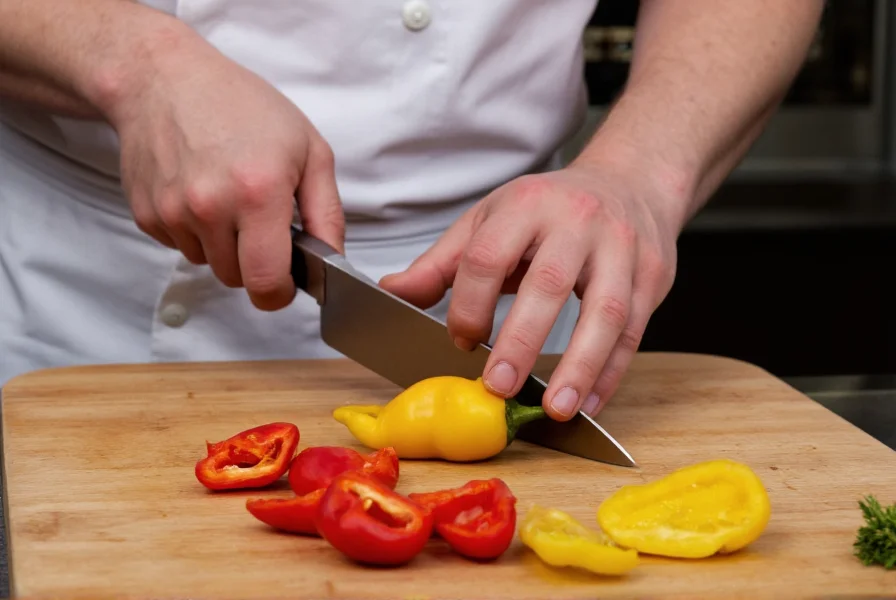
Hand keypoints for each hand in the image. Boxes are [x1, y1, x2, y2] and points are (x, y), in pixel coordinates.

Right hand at [109, 33, 343, 309]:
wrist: (164, 79)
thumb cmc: (242, 106)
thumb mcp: (309, 150)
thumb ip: (327, 214)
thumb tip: (333, 262)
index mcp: (258, 194)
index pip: (266, 282)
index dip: (280, 293)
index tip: (286, 282)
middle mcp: (211, 208)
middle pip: (237, 279)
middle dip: (254, 264)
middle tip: (260, 223)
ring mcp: (173, 213)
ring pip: (208, 264)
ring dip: (223, 247)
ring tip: (229, 197)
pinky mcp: (147, 214)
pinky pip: (180, 246)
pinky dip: (195, 232)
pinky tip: (200, 190)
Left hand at [380, 162, 680, 420]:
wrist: (630, 182)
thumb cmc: (550, 209)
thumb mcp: (492, 219)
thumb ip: (444, 262)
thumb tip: (393, 293)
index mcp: (525, 204)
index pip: (488, 255)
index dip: (468, 303)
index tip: (460, 340)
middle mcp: (577, 221)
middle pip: (549, 283)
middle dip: (522, 340)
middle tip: (499, 387)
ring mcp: (621, 247)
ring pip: (605, 312)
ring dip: (581, 367)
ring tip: (555, 409)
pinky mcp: (652, 274)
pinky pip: (634, 330)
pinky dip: (612, 372)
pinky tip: (590, 402)